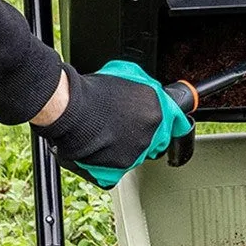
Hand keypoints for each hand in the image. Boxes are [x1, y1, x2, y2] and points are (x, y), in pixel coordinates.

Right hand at [33, 61, 191, 188]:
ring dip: (128, 147)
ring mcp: (138, 152)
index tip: (169, 125)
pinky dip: (112, 160)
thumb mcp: (128, 78)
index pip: (176, 122)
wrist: (69, 110)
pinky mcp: (121, 166)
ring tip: (107, 134)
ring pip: (139, 154)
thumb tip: (154, 93)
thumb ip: (147, 89)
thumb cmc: (93, 92)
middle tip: (124, 127)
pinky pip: (121, 167)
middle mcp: (152, 134)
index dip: (171, 122)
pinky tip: (101, 147)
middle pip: (158, 140)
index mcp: (157, 112)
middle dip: (146, 134)